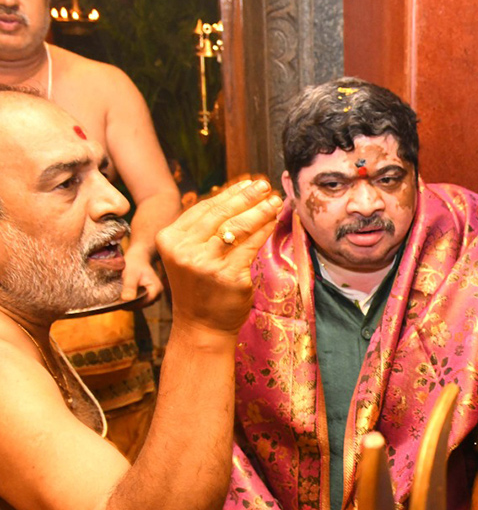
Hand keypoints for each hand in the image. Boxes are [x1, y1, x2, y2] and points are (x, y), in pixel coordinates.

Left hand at [119, 243, 163, 304]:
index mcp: (156, 290)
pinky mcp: (149, 293)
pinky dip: (132, 298)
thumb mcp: (131, 274)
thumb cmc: (135, 263)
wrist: (138, 256)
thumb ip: (129, 286)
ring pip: (141, 303)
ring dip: (131, 302)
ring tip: (120, 298)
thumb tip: (127, 299)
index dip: (131, 305)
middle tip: (117, 301)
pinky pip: (140, 299)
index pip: (143, 303)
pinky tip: (124, 294)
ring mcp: (154, 294)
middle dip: (130, 304)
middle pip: (142, 304)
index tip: (119, 303)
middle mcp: (157, 294)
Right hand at [156, 179, 281, 336]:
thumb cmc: (199, 288)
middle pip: (221, 213)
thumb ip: (203, 230)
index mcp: (169, 239)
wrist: (201, 326)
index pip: (204, 208)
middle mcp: (184, 249)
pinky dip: (265, 230)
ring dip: (260, 211)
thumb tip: (235, 197)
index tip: (248, 183)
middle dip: (247, 197)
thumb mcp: (190, 254)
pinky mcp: (228, 276)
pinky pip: (251, 245)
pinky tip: (274, 221)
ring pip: (238, 227)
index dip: (229, 193)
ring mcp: (206, 263)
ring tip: (275, 200)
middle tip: (265, 185)